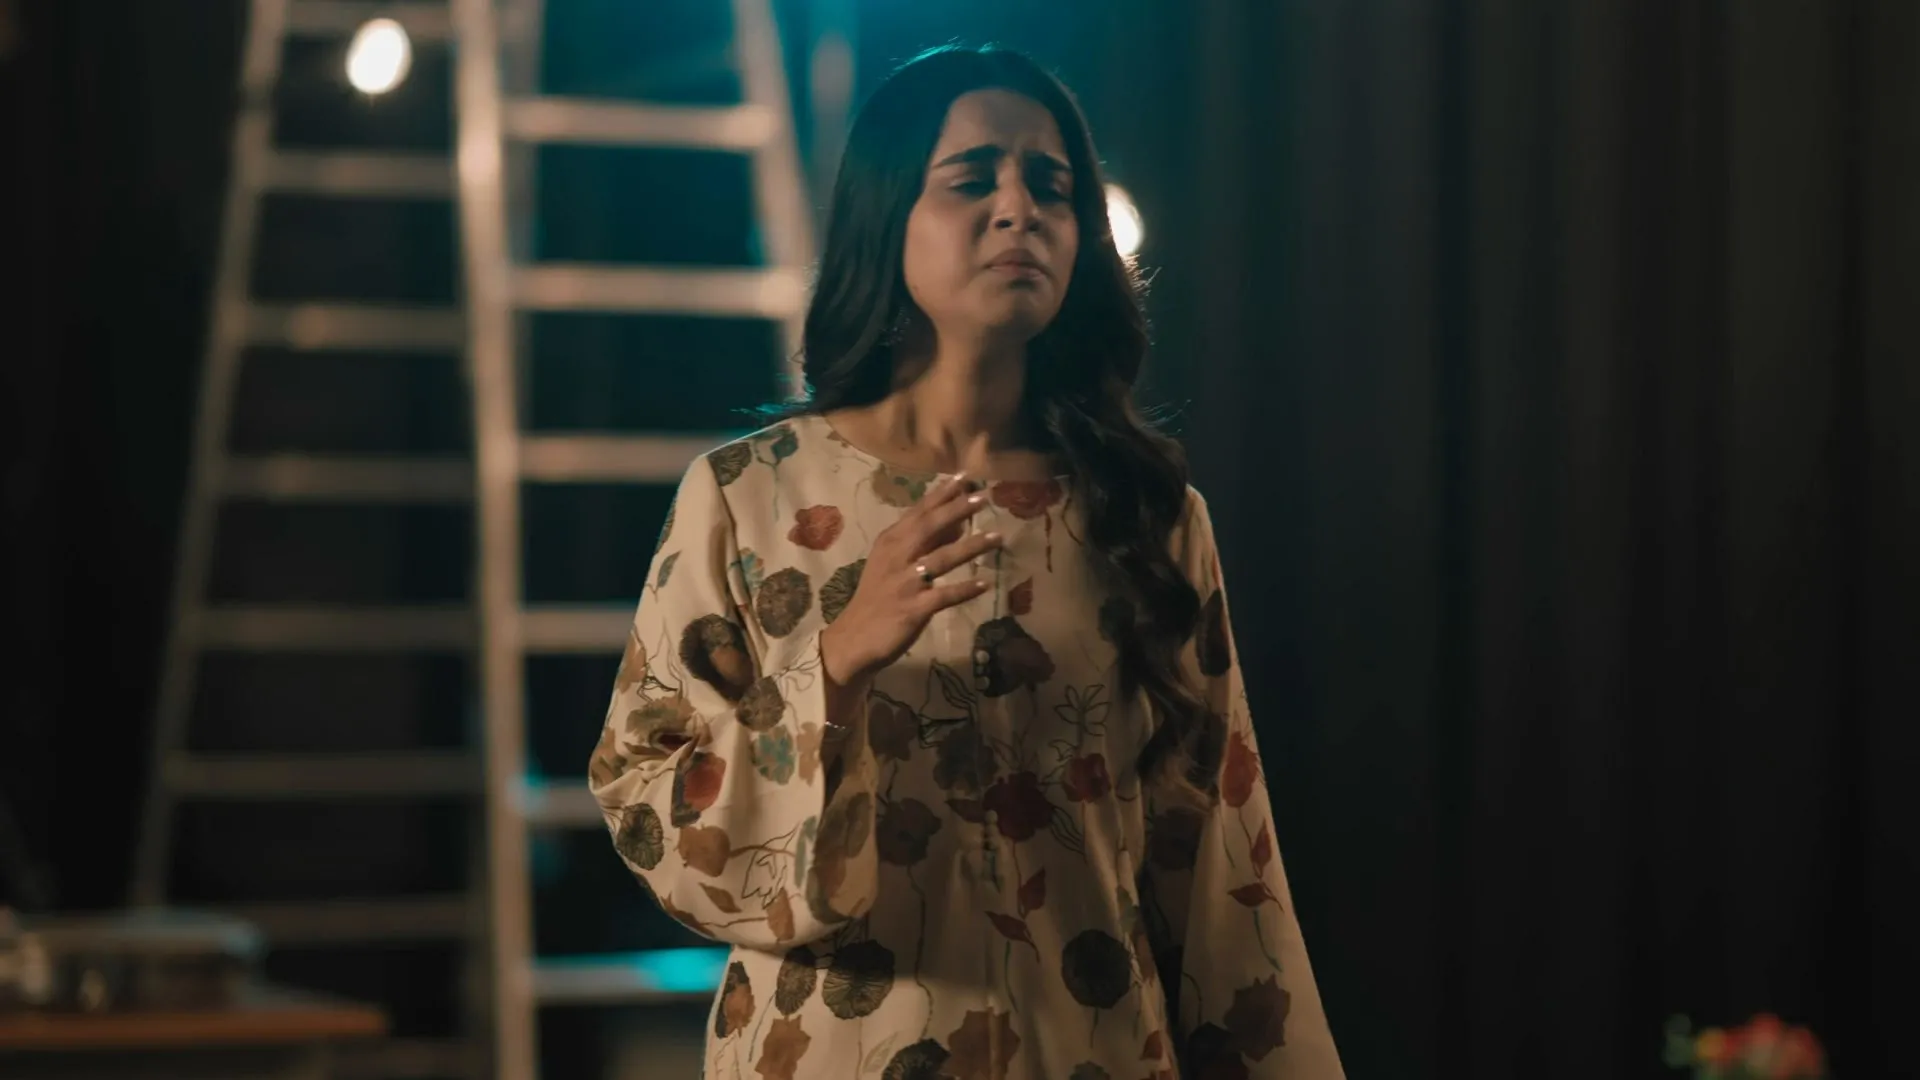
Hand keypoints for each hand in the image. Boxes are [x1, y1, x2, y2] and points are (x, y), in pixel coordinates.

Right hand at [819, 473, 1001, 685]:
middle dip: (957, 510)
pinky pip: (944, 596)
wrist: (853, 638)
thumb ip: (920, 542)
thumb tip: (956, 522)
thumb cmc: (877, 598)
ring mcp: (904, 583)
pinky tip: (984, 584)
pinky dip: (964, 589)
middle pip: (929, 527)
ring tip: (997, 537)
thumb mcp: (892, 563)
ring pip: (941, 559)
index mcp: (890, 542)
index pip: (919, 512)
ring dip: (971, 547)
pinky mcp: (913, 609)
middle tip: (984, 497)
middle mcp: (896, 557)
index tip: (965, 476)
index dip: (942, 494)